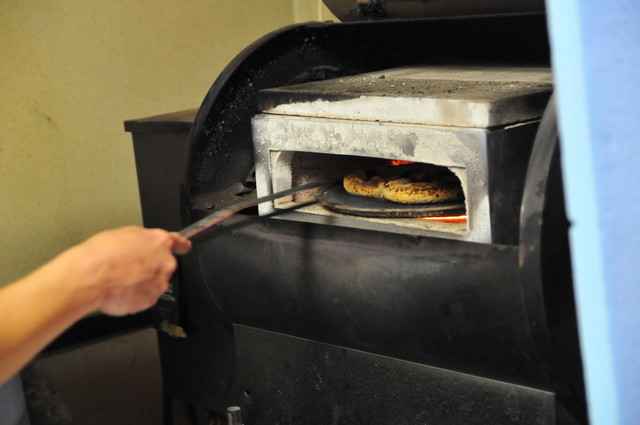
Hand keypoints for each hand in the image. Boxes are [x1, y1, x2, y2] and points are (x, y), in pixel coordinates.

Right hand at [67, 226, 191, 315]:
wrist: (90, 277)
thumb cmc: (101, 255)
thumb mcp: (123, 234)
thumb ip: (142, 240)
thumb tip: (143, 245)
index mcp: (159, 242)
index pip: (178, 243)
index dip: (181, 245)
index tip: (185, 247)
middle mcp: (164, 263)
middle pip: (164, 265)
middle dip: (151, 267)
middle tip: (129, 268)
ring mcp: (158, 283)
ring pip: (154, 282)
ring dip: (142, 282)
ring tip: (120, 279)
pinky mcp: (150, 300)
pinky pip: (145, 297)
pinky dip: (135, 295)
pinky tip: (120, 290)